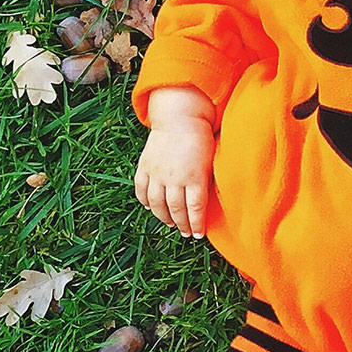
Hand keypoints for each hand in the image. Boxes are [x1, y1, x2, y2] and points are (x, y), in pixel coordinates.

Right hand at [135, 87, 217, 237]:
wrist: (179, 117)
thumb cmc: (200, 138)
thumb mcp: (210, 161)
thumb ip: (206, 182)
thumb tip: (205, 204)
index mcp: (194, 176)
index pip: (195, 209)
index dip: (197, 224)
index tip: (199, 234)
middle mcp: (174, 177)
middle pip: (176, 209)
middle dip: (182, 225)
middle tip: (186, 233)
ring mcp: (157, 172)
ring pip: (157, 204)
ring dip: (164, 217)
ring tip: (171, 224)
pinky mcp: (145, 166)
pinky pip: (141, 189)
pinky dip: (145, 201)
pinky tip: (150, 208)